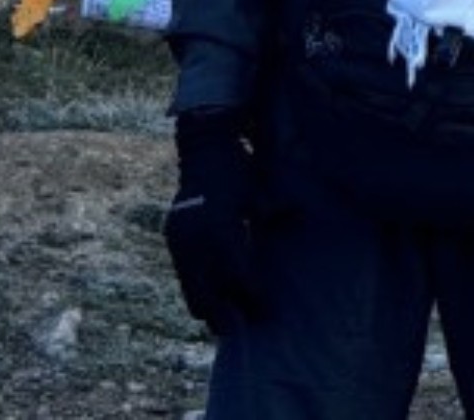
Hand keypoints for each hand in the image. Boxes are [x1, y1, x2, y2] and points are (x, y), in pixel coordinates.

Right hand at [164, 110, 262, 333]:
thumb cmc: (237, 167)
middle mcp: (195, 239)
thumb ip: (273, 212)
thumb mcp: (257, 191)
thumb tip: (300, 219)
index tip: (269, 312)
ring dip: (212, 307)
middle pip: (208, 298)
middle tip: (247, 326)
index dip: (255, 298)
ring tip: (232, 318)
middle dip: (227, 316)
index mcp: (218, 227)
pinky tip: (217, 294)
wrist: (202, 148)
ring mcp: (179, 241)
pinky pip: (186, 278)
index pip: (239, 277)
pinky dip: (201, 289)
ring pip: (192, 293)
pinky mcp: (173, 240)